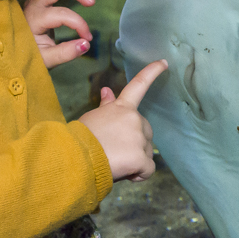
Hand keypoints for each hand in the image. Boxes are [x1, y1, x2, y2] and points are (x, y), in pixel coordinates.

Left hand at [22, 0, 94, 67]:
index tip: (88, 38)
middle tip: (91, 1)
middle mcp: (31, 6)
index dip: (79, 24)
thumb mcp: (46, 61)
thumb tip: (86, 44)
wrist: (13, 55)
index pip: (61, 15)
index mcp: (34, 22)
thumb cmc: (30, 57)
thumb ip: (65, 53)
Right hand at [79, 60, 168, 181]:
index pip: (138, 85)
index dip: (151, 72)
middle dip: (134, 142)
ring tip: (114, 161)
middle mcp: (134, 119)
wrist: (73, 159)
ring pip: (146, 151)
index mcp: (121, 107)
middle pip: (145, 130)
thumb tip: (107, 90)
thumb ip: (106, 107)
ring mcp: (139, 138)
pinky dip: (139, 174)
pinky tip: (124, 173)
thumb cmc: (79, 139)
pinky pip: (148, 169)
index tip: (165, 63)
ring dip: (135, 159)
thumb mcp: (92, 118)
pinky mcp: (140, 157)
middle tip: (113, 150)